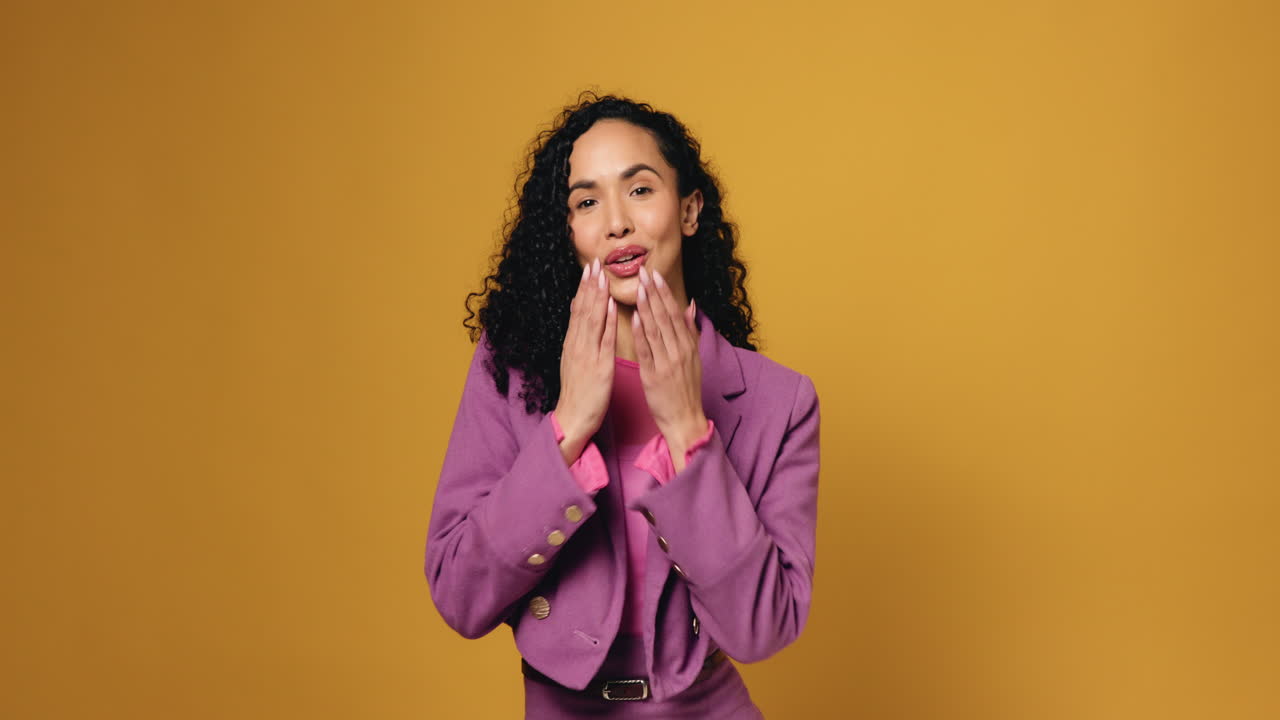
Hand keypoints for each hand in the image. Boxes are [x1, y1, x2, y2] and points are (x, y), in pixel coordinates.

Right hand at [554, 258, 616, 464]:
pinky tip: (612, 306)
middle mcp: (578, 345)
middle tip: (594, 262)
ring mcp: (587, 355)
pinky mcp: (599, 366)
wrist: (573, 418)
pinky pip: (604, 340)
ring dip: (597, 297)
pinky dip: (608, 321)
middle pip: (583, 310)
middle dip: (589, 285)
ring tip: (601, 276)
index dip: (584, 288)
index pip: (578, 310)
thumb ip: (577, 338)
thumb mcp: (573, 361)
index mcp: (573, 344)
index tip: (589, 268)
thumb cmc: (578, 393)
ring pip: (592, 320)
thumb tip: (578, 316)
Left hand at [632, 265, 706, 467]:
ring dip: (647, 307)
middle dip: (654, 293)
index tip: (655, 275)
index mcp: (687, 346)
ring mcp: (667, 363)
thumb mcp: (693, 358)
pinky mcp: (654, 376)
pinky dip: (642, 334)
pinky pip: (647, 351)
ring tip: (638, 288)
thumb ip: (689, 331)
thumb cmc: (685, 389)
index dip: (664, 293)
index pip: (674, 313)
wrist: (685, 419)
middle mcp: (679, 351)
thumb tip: (690, 306)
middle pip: (665, 317)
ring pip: (656, 330)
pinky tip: (635, 318)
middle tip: (643, 272)